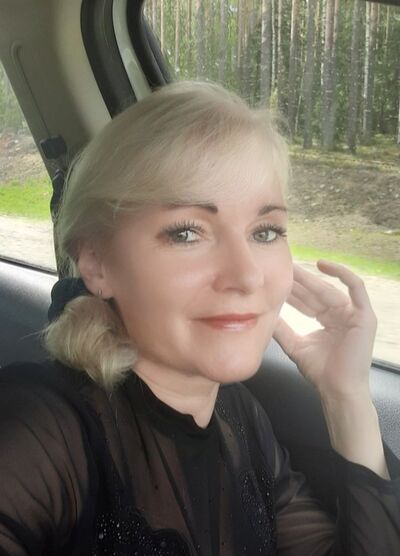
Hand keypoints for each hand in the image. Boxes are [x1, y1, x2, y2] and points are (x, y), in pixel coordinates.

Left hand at [273, 260, 376, 399]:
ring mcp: (353, 313)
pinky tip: (322, 265)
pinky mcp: (364, 315)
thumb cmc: (320, 371)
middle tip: (280, 267)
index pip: (307, 300)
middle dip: (297, 281)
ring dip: (310, 278)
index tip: (274, 279)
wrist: (337, 389)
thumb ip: (282, 329)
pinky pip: (356, 287)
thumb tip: (264, 314)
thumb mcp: (295, 345)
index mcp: (327, 320)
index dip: (291, 290)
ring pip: (329, 289)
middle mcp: (340, 314)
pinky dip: (342, 273)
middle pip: (316, 292)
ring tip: (292, 268)